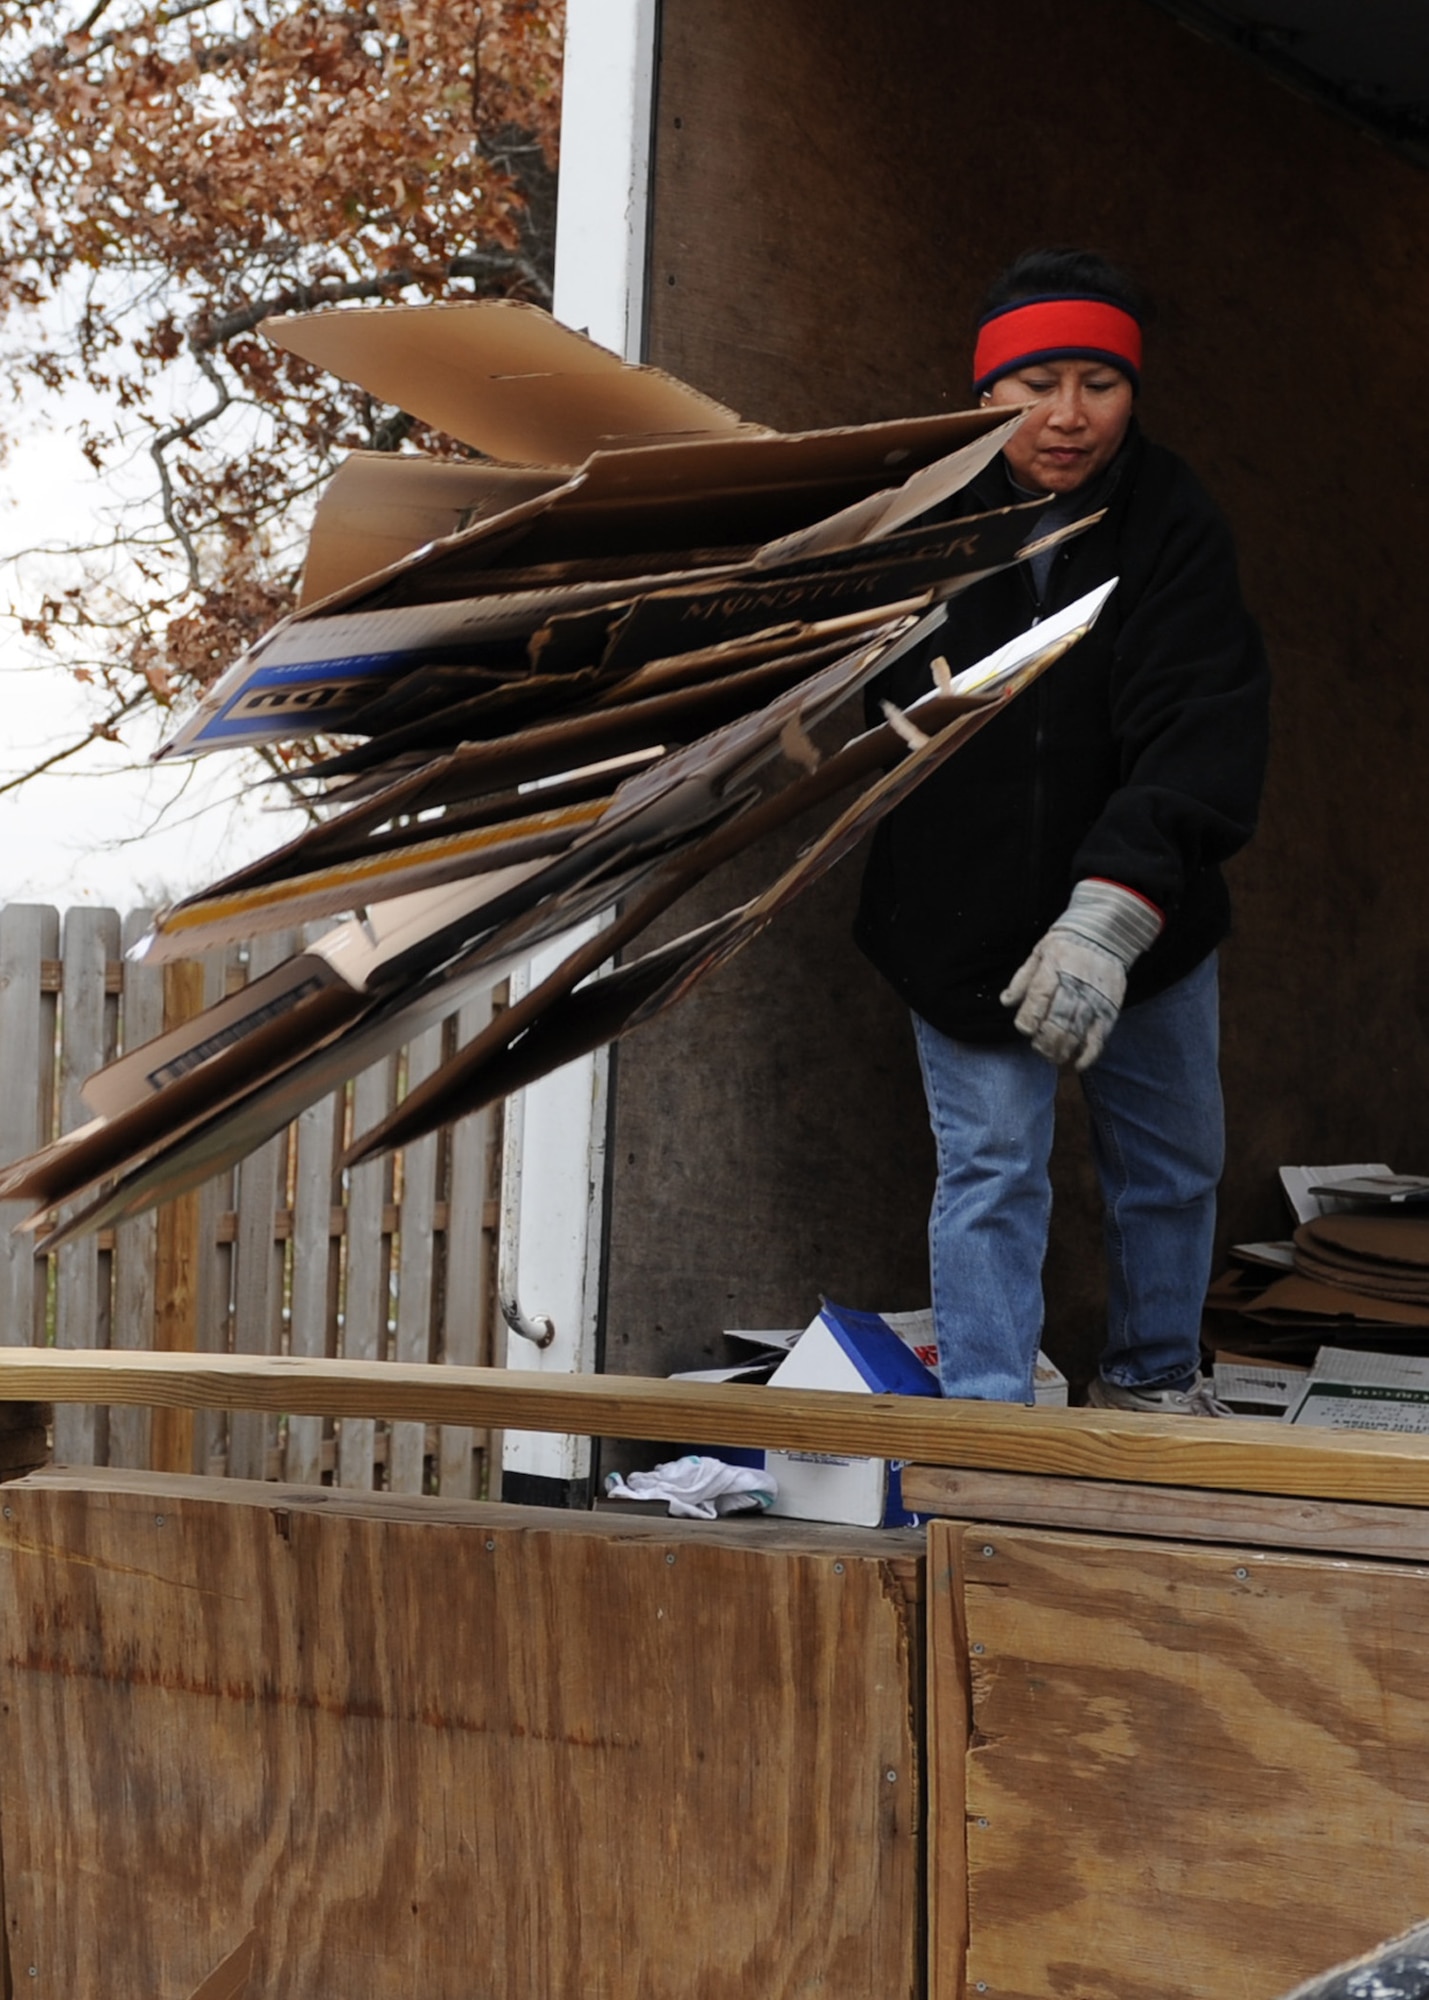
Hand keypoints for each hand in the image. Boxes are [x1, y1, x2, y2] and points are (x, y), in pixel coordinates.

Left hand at [1000, 879, 1161, 1068]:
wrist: (1106, 933)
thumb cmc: (1067, 944)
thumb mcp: (1039, 952)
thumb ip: (1022, 979)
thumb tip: (1006, 1001)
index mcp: (1054, 968)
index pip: (1038, 1000)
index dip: (1028, 1020)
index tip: (1025, 1029)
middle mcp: (1075, 985)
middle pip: (1057, 1022)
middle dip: (1044, 1042)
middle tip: (1038, 1049)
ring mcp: (1095, 999)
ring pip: (1077, 1033)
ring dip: (1062, 1050)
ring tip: (1053, 1057)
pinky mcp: (1110, 1009)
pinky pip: (1100, 1037)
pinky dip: (1088, 1054)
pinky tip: (1077, 1063)